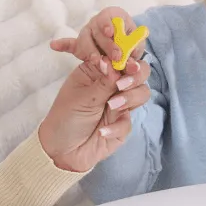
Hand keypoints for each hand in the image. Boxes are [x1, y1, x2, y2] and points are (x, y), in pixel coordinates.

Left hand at [38, 53, 151, 172]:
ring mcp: (121, 103)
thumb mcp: (82, 96)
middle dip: (135, 75)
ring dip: (129, 97)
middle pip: (139, 72)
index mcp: (100, 71)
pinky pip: (130, 120)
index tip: (127, 61)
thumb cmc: (65, 118)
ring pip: (142, 92)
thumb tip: (115, 62)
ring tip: (111, 106)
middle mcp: (114, 84)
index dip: (128, 54)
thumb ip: (103, 81)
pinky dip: (117, 126)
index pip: (120, 55)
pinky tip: (102, 132)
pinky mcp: (124, 123)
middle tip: (122, 83)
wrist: (62, 151)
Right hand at [49, 7, 142, 64]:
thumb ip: (134, 55)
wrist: (124, 54)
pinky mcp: (80, 44)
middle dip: (107, 44)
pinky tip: (54, 45)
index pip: (109, 15)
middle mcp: (99, 22)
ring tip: (96, 61)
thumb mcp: (135, 49)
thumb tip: (133, 65)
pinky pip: (70, 44)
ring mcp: (88, 32)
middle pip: (98, 30)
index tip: (110, 32)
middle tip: (115, 57)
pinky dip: (63, 45)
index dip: (108, 23)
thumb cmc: (130, 48)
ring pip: (86, 39)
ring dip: (91, 51)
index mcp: (115, 17)